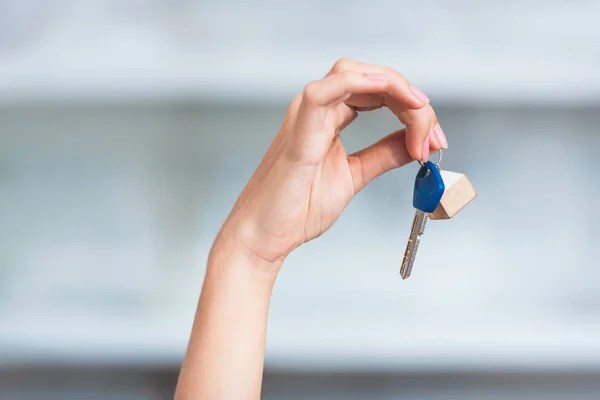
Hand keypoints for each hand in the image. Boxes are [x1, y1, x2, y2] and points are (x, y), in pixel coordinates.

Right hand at [220, 58, 447, 266]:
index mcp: (329, 117)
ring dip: (394, 88)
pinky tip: (386, 88)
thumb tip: (414, 142)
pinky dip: (357, 82)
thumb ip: (382, 155)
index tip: (435, 141)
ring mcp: (305, 116)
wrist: (266, 235)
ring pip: (352, 74)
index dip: (413, 110)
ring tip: (420, 114)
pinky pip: (323, 93)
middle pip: (372, 79)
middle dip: (411, 100)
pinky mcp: (298, 133)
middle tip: (434, 135)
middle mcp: (316, 109)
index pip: (378, 93)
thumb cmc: (299, 208)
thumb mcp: (354, 176)